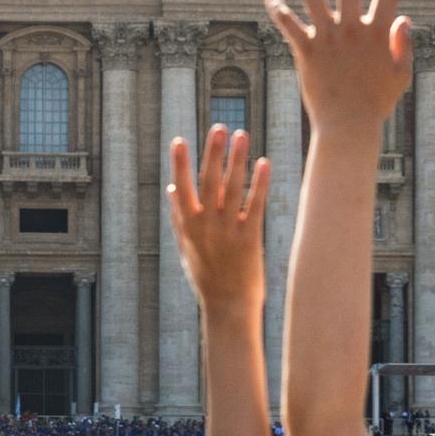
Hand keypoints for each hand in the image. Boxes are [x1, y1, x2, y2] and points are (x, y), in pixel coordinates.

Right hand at [167, 126, 270, 317]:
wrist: (228, 308)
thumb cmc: (207, 277)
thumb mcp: (186, 248)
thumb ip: (178, 219)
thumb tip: (171, 189)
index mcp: (188, 227)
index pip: (181, 189)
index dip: (179, 164)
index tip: (178, 141)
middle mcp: (205, 226)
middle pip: (208, 181)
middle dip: (212, 152)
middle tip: (219, 127)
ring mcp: (227, 231)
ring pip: (231, 188)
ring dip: (236, 159)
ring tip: (241, 135)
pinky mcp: (249, 238)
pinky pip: (254, 204)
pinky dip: (258, 183)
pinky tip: (263, 163)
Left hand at [263, 0, 411, 142]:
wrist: (347, 126)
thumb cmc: (376, 103)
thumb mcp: (401, 76)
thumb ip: (405, 46)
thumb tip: (404, 17)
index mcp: (379, 33)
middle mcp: (352, 30)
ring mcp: (328, 38)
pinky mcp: (306, 51)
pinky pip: (287, 23)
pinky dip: (277, 8)